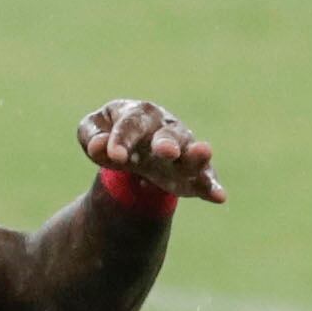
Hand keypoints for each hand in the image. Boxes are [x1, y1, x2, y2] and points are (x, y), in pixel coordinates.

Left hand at [78, 97, 223, 206]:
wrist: (131, 145)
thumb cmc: (109, 133)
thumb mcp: (93, 130)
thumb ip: (91, 136)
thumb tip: (98, 146)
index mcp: (138, 114)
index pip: (130, 125)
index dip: (122, 140)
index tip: (114, 157)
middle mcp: (164, 128)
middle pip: (167, 134)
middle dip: (166, 143)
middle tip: (166, 152)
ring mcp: (182, 149)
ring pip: (191, 152)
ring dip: (197, 156)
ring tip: (205, 153)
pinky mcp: (192, 172)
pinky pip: (205, 177)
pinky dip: (212, 186)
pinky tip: (219, 196)